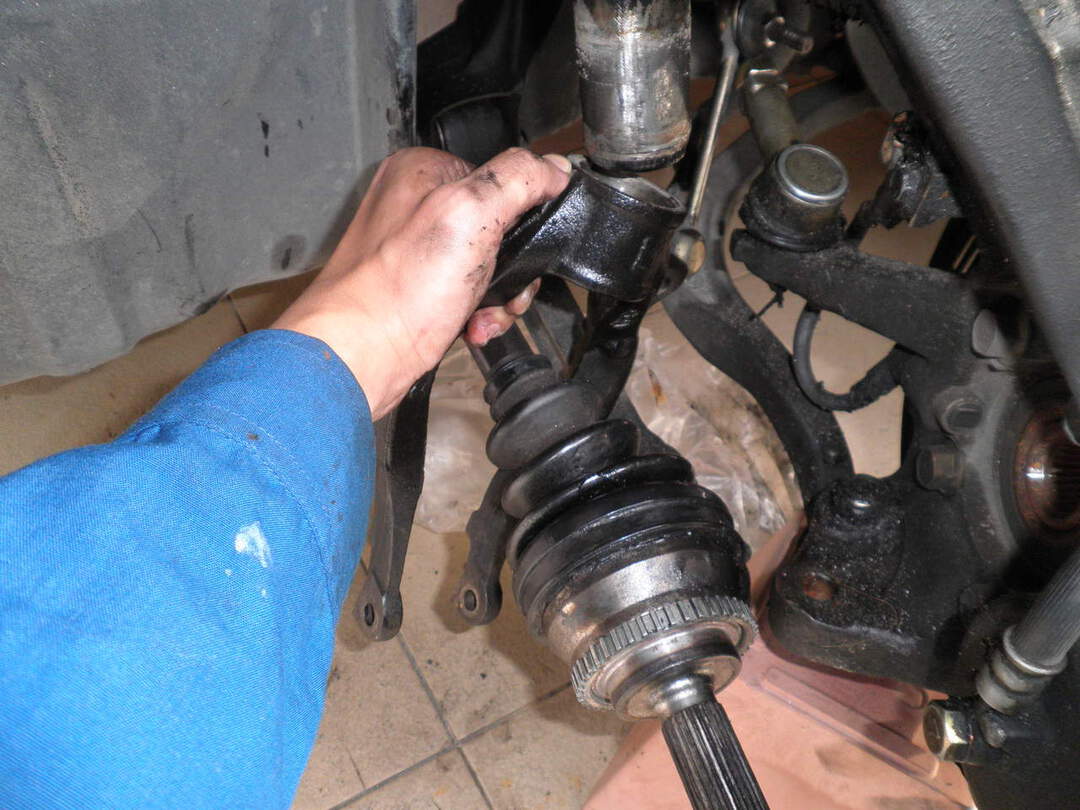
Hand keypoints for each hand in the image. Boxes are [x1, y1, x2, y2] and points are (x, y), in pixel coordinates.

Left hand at [273, 146, 570, 418]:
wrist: (359, 358)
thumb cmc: (395, 292)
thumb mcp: (469, 215)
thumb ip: (517, 180)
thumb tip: (554, 166)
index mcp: (424, 170)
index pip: (502, 176)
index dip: (523, 216)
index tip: (524, 245)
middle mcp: (416, 206)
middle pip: (500, 225)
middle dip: (513, 267)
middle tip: (504, 289)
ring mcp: (417, 251)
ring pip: (489, 265)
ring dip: (499, 296)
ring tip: (484, 315)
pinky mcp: (420, 290)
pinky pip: (470, 294)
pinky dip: (479, 314)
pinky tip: (470, 326)